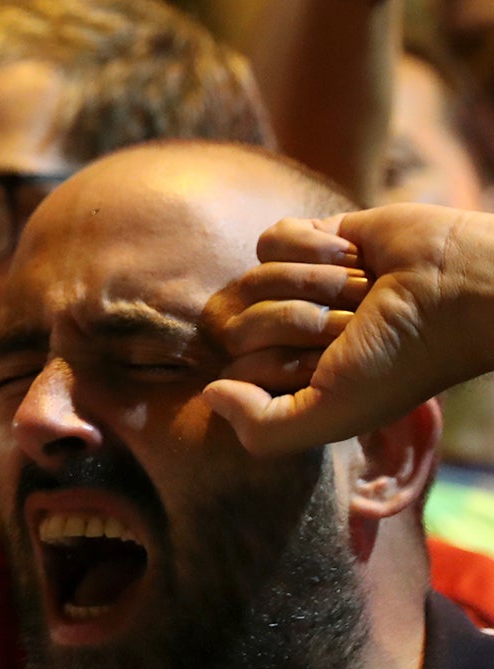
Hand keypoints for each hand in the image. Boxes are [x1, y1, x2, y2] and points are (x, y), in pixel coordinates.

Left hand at [204, 205, 493, 452]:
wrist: (458, 287)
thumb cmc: (403, 357)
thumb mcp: (336, 413)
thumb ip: (266, 430)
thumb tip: (211, 394)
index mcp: (292, 382)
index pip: (234, 373)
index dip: (280, 366)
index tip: (334, 365)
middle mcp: (290, 339)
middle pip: (236, 324)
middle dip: (298, 321)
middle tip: (353, 324)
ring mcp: (299, 288)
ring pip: (251, 278)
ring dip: (316, 284)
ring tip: (366, 291)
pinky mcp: (312, 240)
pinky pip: (270, 239)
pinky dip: (313, 247)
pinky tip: (355, 256)